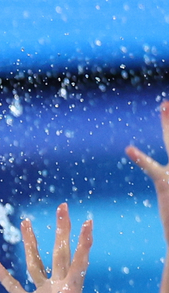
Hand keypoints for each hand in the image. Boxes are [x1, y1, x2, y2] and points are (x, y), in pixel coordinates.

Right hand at [0, 203, 91, 292]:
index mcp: (70, 290)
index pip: (78, 261)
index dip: (84, 242)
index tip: (88, 222)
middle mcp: (58, 286)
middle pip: (59, 252)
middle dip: (61, 230)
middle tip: (63, 207)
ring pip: (35, 262)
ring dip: (31, 242)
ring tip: (26, 221)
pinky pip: (14, 287)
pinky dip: (4, 277)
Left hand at [125, 100, 168, 241]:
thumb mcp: (168, 190)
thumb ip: (164, 180)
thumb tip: (162, 176)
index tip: (167, 110)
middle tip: (167, 102)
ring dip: (168, 125)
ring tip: (165, 105)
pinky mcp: (166, 184)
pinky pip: (152, 169)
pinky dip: (141, 160)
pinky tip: (129, 150)